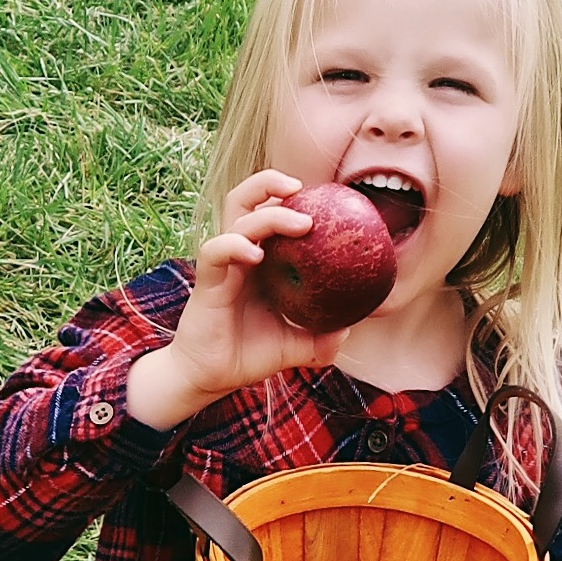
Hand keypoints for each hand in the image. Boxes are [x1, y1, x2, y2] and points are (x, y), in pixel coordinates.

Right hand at [126, 172, 347, 431]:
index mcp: (260, 260)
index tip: (325, 198)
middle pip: (246, 198)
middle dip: (270, 182)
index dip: (291, 197)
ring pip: (237, 217)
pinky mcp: (208, 280)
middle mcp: (240, 253)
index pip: (270, 211)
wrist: (211, 378)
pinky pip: (217, 250)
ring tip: (300, 222)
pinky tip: (257, 254)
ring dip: (268, 212)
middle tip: (303, 188)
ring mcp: (223, 264)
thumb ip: (323, 337)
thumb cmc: (248, 354)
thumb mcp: (296, 346)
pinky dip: (236, 244)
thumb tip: (353, 329)